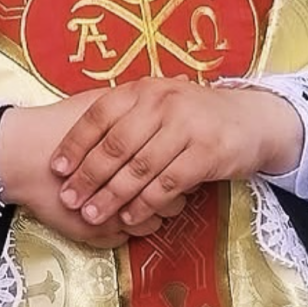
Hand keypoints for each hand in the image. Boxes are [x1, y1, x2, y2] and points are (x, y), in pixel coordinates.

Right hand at [0, 92, 171, 247]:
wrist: (21, 155)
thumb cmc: (62, 125)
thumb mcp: (101, 105)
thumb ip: (138, 101)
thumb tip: (176, 83)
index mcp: (132, 153)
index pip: (175, 164)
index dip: (178, 158)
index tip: (175, 151)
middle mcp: (129, 188)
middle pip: (172, 196)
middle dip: (172, 186)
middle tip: (167, 173)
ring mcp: (117, 214)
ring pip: (154, 219)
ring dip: (155, 208)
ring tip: (147, 192)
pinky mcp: (100, 235)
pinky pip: (132, 234)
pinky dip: (135, 222)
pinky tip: (128, 207)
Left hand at [49, 78, 303, 226]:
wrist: (250, 118)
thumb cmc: (194, 114)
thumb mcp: (159, 102)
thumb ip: (127, 115)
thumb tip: (80, 144)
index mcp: (144, 89)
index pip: (100, 114)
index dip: (76, 142)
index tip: (56, 168)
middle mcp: (162, 102)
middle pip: (116, 143)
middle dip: (89, 175)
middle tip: (69, 199)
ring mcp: (186, 126)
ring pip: (139, 166)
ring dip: (112, 194)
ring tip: (92, 214)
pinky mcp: (207, 152)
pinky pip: (168, 182)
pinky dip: (146, 202)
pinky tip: (130, 217)